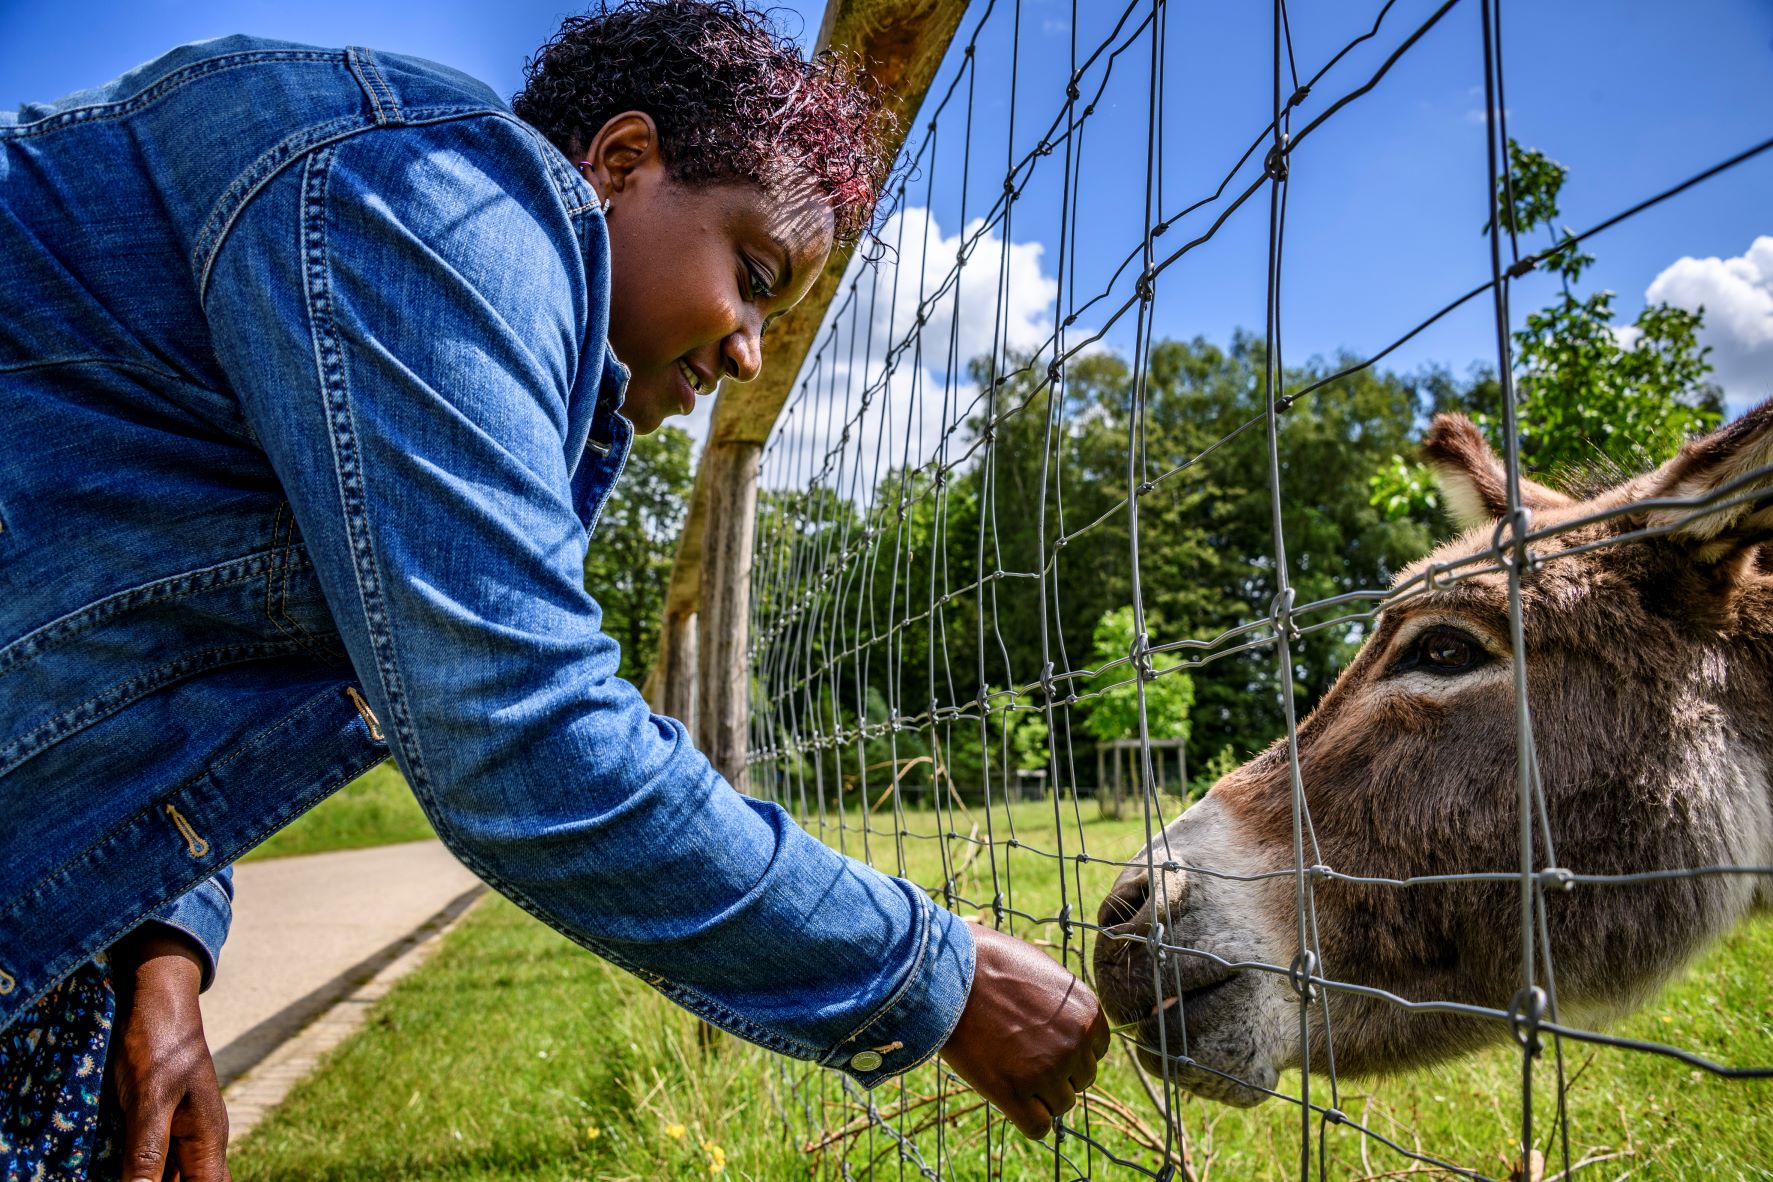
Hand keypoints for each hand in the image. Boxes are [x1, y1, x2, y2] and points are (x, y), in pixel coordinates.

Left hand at [109, 926, 231, 1181]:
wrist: (156, 997)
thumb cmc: (159, 1042)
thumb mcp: (150, 1099)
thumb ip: (148, 1152)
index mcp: (209, 1138)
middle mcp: (200, 1140)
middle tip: (129, 1178)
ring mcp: (181, 1131)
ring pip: (169, 1175)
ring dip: (147, 1178)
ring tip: (118, 1170)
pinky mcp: (160, 1122)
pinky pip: (151, 1160)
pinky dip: (135, 1171)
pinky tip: (113, 1168)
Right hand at [938, 923, 1111, 1138]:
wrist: (950, 973)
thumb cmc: (990, 965)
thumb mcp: (1044, 974)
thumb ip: (1064, 1007)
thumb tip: (1070, 1033)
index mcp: (1087, 1012)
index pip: (1096, 1051)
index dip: (1070, 1051)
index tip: (1044, 1043)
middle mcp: (1075, 1044)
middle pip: (1080, 1080)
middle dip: (1057, 1073)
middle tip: (1023, 1056)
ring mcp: (1046, 1070)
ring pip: (1061, 1104)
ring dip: (1041, 1095)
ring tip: (1011, 1071)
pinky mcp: (1014, 1092)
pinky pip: (1038, 1126)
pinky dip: (1029, 1120)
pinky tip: (1011, 1100)